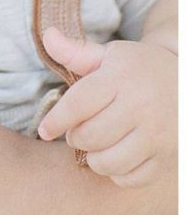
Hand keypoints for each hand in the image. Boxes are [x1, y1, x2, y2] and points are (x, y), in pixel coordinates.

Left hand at [37, 27, 176, 187]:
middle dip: (74, 137)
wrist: (185, 82)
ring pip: (109, 162)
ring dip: (93, 158)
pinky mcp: (166, 157)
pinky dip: (116, 173)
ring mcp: (156, 135)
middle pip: (91, 136)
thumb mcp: (109, 55)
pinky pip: (130, 179)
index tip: (44, 130)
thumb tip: (48, 35)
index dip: (56, 120)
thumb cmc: (139, 69)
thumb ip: (76, 50)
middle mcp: (141, 106)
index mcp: (121, 78)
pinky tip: (115, 156)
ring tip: (94, 144)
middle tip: (75, 131)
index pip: (79, 103)